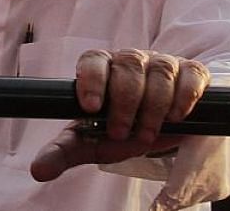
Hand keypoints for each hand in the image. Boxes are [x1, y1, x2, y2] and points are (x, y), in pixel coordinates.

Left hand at [30, 49, 209, 181]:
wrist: (158, 129)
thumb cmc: (119, 128)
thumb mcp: (90, 142)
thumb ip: (63, 152)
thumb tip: (38, 170)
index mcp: (103, 68)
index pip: (94, 59)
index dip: (92, 78)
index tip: (90, 107)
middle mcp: (132, 60)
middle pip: (128, 65)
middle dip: (124, 102)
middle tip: (120, 132)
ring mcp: (163, 63)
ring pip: (160, 71)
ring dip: (153, 106)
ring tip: (146, 134)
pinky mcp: (190, 72)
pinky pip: (190, 74)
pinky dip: (184, 96)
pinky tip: (176, 116)